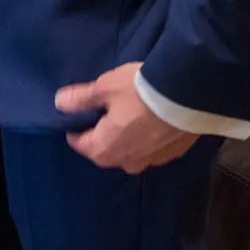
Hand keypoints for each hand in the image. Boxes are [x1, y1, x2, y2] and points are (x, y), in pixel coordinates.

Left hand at [55, 63, 197, 173]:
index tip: (77, 117)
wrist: (189, 94)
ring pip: (131, 153)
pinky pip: (153, 149)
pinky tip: (154, 121)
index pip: (81, 144)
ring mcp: (153, 161)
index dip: (76, 129)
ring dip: (127, 139)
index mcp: (104, 149)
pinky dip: (149, 138)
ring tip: (131, 117)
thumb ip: (81, 98)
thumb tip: (59, 103)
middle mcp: (127, 162)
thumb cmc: (139, 91)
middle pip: (106, 151)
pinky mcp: (174, 154)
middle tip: (104, 113)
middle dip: (102, 135)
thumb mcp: (105, 88)